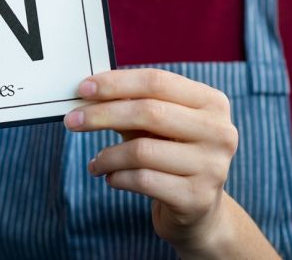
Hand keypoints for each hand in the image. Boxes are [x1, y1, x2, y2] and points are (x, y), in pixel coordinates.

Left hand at [63, 68, 273, 256]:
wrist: (198, 211)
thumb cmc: (170, 154)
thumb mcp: (156, 125)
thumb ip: (131, 103)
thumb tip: (87, 90)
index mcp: (211, 103)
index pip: (157, 81)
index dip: (116, 83)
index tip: (83, 88)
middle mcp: (220, 132)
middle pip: (149, 112)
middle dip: (102, 115)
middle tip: (71, 121)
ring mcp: (213, 167)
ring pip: (142, 150)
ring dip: (107, 155)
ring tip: (95, 162)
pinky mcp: (197, 198)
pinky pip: (143, 180)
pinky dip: (117, 177)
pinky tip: (110, 178)